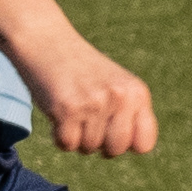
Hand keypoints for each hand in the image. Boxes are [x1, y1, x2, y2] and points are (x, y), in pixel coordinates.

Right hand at [14, 27, 159, 156]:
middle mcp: (119, 97)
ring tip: (72, 108)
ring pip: (88, 148)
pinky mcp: (67, 109)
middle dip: (99, 144)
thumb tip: (130, 149)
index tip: (111, 131)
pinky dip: (58, 135)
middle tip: (87, 120)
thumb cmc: (81, 69)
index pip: (144, 144)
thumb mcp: (115, 85)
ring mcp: (94, 103)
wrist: (46, 40)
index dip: (126, 144)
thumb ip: (128, 114)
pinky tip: (58, 112)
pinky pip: (66, 144)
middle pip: (115, 150)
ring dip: (76, 136)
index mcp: (137, 92)